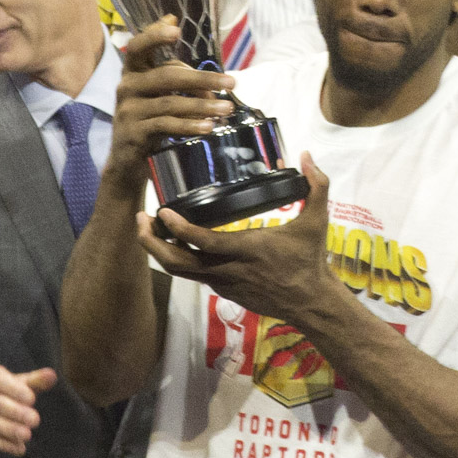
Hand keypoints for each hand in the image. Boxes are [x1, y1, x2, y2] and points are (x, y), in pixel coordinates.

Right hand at [0, 363, 56, 456]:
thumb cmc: (7, 390)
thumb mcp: (20, 382)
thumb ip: (36, 380)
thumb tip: (52, 376)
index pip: (0, 381)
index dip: (15, 390)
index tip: (32, 399)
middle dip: (16, 412)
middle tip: (35, 420)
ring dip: (10, 430)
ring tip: (27, 435)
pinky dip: (5, 445)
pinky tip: (20, 448)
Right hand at [106, 17, 235, 184]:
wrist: (127, 161)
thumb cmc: (150, 120)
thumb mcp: (160, 96)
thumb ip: (181, 79)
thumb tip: (220, 78)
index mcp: (133, 72)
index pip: (138, 46)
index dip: (154, 35)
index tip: (176, 27)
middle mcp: (126, 87)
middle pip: (166, 75)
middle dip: (202, 79)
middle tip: (231, 83)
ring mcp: (128, 111)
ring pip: (170, 103)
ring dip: (203, 106)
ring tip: (227, 109)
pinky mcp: (133, 133)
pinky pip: (165, 125)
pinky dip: (189, 126)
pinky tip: (208, 127)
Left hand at [139, 153, 331, 321]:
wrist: (311, 303)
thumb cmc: (311, 261)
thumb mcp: (317, 221)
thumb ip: (316, 186)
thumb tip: (306, 154)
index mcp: (248, 249)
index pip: (204, 242)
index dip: (178, 228)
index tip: (161, 211)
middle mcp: (229, 269)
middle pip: (178, 262)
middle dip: (152, 243)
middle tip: (140, 219)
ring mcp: (223, 283)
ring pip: (180, 271)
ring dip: (159, 251)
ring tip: (147, 227)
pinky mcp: (223, 291)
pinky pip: (193, 275)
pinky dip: (177, 259)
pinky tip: (172, 242)